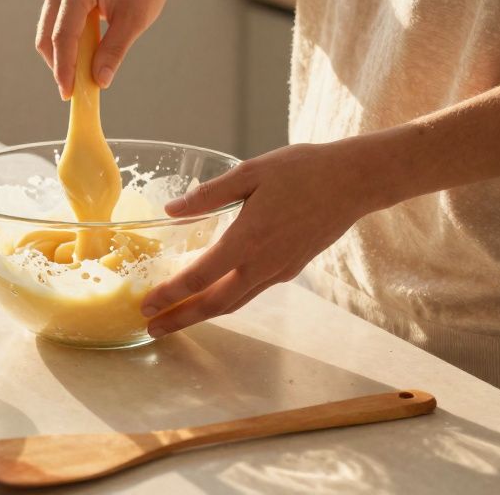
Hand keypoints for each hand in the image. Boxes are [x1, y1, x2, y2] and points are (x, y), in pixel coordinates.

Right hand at [36, 0, 171, 98]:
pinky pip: (54, 30)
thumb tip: (99, 81)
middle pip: (49, 37)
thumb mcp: (134, 21)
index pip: (64, 34)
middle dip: (61, 66)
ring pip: (48, 36)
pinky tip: (83, 60)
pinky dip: (66, 49)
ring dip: (62, 59)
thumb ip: (114, 51)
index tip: (68, 93)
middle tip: (76, 92)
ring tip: (83, 76)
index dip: (64, 67)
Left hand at [140, 140, 388, 336]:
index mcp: (248, 239)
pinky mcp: (291, 268)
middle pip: (215, 304)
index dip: (170, 294)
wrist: (353, 182)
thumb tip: (171, 209)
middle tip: (152, 328)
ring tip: (176, 318)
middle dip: (181, 318)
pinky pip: (252, 292)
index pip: (200, 277)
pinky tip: (214, 294)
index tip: (146, 305)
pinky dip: (227, 300)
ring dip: (203, 314)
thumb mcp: (251, 172)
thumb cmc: (302, 170)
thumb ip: (210, 194)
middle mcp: (263, 264)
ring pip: (235, 302)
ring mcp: (279, 270)